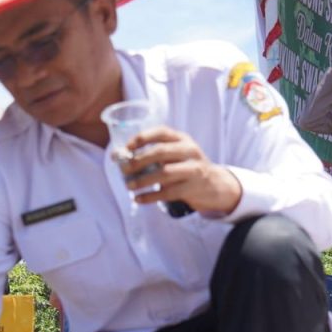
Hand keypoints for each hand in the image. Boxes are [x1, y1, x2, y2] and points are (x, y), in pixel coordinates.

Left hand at [121, 127, 242, 214]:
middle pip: (161, 152)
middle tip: (124, 169)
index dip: (142, 138)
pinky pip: (168, 193)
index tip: (127, 147)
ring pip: (165, 173)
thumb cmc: (185, 167)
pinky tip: (138, 199)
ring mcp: (194, 169)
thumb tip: (118, 157)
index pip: (161, 132)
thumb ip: (152, 154)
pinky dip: (150, 196)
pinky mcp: (193, 187)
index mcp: (182, 139)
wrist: (213, 185)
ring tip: (129, 186)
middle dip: (139, 160)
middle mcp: (190, 150)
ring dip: (143, 180)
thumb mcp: (175, 154)